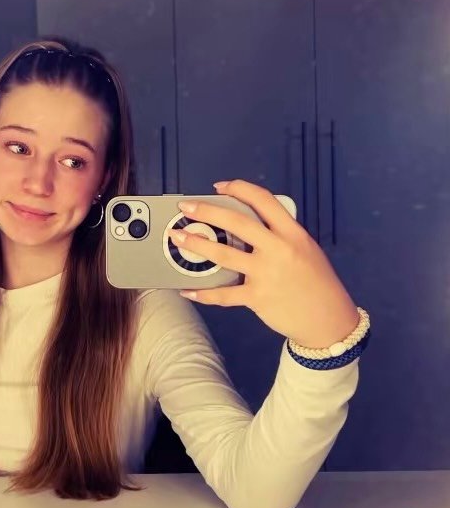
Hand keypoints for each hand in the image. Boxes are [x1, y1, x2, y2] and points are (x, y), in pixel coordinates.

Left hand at [168, 180, 358, 348]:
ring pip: (223, 254)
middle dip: (206, 211)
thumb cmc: (316, 283)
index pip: (264, 201)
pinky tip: (187, 289)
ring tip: (178, 238)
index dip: (239, 189)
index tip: (219, 187)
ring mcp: (267, 274)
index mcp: (293, 233)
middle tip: (186, 207)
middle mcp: (279, 249)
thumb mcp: (306, 249)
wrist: (330, 320)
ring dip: (196, 244)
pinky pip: (223, 295)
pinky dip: (203, 292)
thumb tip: (247, 226)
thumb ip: (280, 236)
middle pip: (237, 222)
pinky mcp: (258, 298)